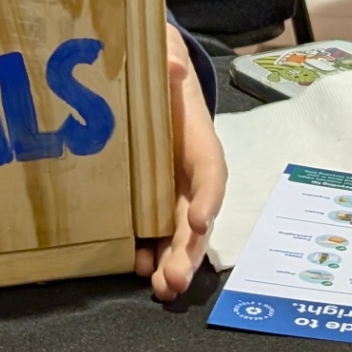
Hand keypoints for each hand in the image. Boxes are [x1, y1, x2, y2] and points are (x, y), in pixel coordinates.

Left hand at [136, 25, 226, 300]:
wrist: (152, 89)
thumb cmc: (164, 81)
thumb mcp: (166, 68)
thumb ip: (170, 67)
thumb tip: (172, 63)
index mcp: (201, 147)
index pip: (211, 175)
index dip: (207, 198)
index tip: (198, 222)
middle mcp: (193, 178)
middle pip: (197, 219)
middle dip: (188, 252)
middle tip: (177, 279)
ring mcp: (174, 195)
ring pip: (179, 236)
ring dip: (173, 264)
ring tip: (163, 288)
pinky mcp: (151, 204)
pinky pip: (155, 233)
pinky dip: (150, 255)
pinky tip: (140, 271)